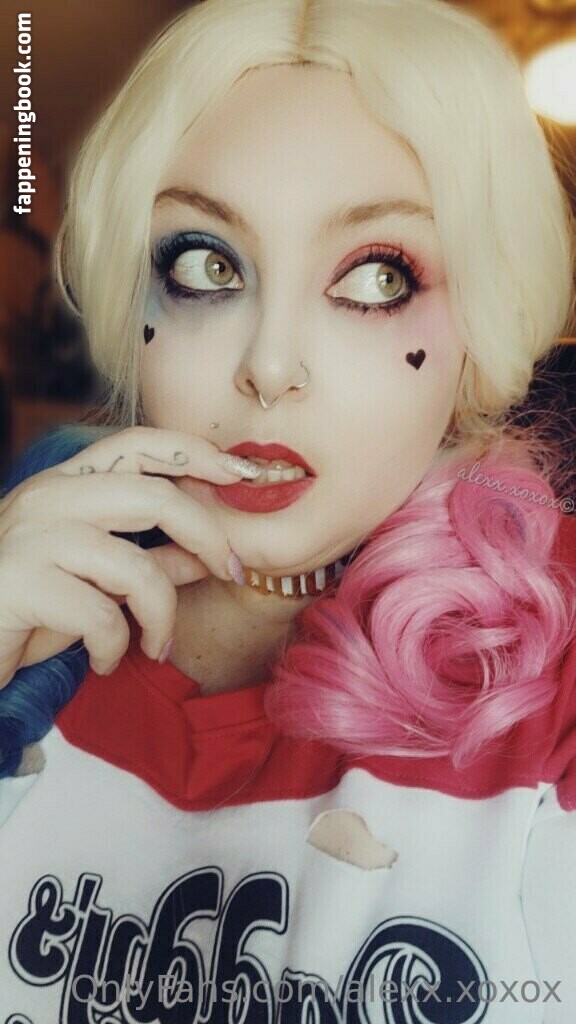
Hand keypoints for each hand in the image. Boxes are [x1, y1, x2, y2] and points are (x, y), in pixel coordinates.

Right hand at [0, 426, 260, 685]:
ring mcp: (31, 537)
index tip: (243, 472)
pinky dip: (117, 648)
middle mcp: (48, 498)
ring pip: (135, 566)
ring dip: (161, 615)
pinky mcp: (20, 582)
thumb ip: (151, 561)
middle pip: (154, 495)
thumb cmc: (27, 608)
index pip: (138, 444)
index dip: (196, 451)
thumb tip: (209, 554)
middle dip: (207, 534)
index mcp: (66, 485)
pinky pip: (102, 616)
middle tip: (230, 570)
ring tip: (155, 644)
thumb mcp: (96, 582)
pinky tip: (105, 660)